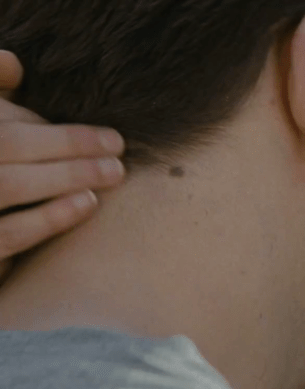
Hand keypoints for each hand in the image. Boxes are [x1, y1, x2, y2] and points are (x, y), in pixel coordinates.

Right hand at [0, 50, 124, 283]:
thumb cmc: (0, 168)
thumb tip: (16, 64)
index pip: (3, 121)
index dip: (52, 127)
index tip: (108, 134)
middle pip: (7, 142)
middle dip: (66, 143)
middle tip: (118, 146)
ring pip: (9, 185)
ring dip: (65, 176)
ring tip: (113, 172)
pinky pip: (7, 234)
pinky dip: (47, 218)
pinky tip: (87, 203)